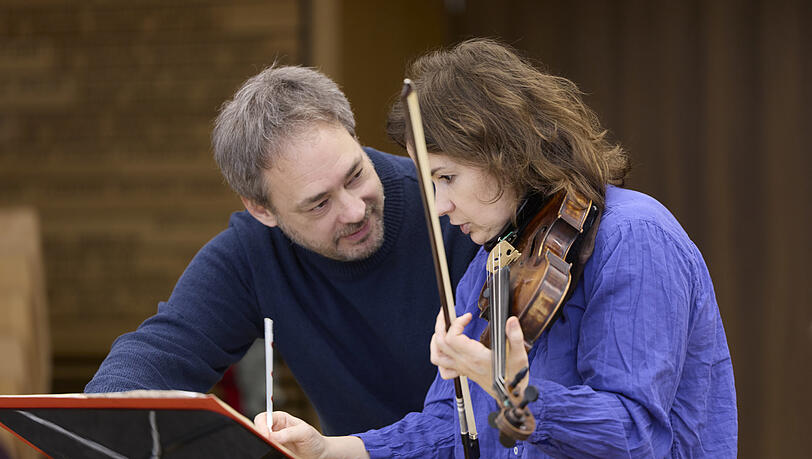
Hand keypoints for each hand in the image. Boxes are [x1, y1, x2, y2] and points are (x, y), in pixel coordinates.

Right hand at [254, 411, 368, 458]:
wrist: (319, 454)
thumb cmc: (313, 440)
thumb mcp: (304, 433)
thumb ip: (289, 433)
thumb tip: (273, 436)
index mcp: (280, 419)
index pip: (263, 418)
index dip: (260, 426)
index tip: (265, 435)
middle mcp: (274, 430)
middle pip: (257, 430)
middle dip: (259, 435)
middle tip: (266, 442)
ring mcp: (273, 442)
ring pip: (260, 442)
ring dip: (264, 445)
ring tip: (276, 449)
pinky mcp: (274, 452)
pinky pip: (266, 452)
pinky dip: (268, 453)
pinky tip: (275, 453)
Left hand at [430, 311, 529, 399]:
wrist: (512, 397)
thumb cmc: (514, 377)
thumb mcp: (519, 355)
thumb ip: (515, 337)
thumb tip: (510, 320)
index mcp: (475, 357)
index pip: (452, 337)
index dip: (456, 323)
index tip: (468, 316)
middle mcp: (465, 363)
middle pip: (440, 342)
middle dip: (440, 324)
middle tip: (448, 312)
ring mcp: (462, 369)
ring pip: (436, 356)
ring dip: (435, 340)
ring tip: (443, 328)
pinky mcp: (463, 372)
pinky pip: (443, 368)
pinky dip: (440, 357)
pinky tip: (446, 348)